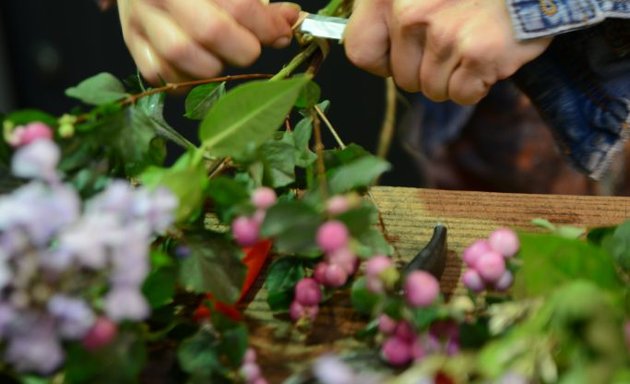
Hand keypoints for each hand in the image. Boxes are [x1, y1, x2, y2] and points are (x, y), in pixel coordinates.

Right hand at [117, 0, 300, 83]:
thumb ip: (257, 0)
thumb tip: (290, 19)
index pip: (238, 5)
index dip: (268, 25)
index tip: (282, 33)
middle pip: (211, 33)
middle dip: (244, 49)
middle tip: (251, 47)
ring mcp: (139, 20)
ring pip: (182, 59)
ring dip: (215, 67)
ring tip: (223, 56)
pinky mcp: (131, 43)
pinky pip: (161, 75)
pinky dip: (187, 79)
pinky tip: (201, 68)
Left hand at [344, 0, 551, 104]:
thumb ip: (392, 10)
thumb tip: (376, 54)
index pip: (359, 49)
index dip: (384, 62)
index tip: (403, 55)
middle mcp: (409, 11)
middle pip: (402, 78)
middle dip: (429, 70)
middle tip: (456, 40)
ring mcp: (443, 32)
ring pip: (432, 89)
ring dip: (455, 76)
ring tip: (474, 42)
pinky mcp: (477, 53)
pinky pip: (462, 94)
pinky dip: (478, 84)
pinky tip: (489, 55)